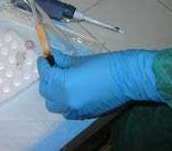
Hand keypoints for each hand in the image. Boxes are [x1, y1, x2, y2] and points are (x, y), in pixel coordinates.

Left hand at [37, 49, 161, 119]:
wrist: (128, 79)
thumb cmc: (106, 64)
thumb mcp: (80, 60)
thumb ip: (63, 60)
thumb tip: (52, 56)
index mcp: (64, 84)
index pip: (46, 75)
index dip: (43, 65)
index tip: (44, 58)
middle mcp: (66, 101)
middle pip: (46, 91)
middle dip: (46, 78)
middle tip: (52, 68)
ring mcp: (74, 110)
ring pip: (53, 104)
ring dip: (52, 93)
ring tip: (60, 81)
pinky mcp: (83, 115)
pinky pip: (65, 111)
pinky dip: (63, 103)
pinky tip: (69, 92)